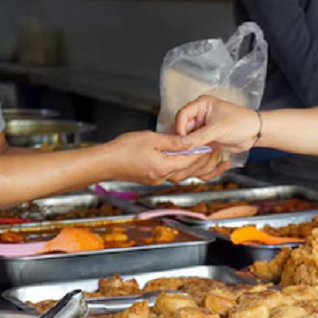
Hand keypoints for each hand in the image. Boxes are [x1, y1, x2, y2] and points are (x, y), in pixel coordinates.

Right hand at [106, 131, 228, 185]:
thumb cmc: (123, 149)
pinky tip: (182, 158)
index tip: (211, 143)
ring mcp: (157, 179)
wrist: (105, 162)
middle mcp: (163, 176)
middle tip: (211, 150)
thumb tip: (189, 141)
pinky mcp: (151, 178)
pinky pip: (171, 173)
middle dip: (201, 160)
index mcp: (164, 166)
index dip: (202, 151)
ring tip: (200, 154)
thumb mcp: (151, 139)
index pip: (190, 160)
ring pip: (181, 173)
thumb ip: (172, 141)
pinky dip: (180, 166)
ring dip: (191, 164)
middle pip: (188, 170)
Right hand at [174, 95, 261, 153]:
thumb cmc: (241, 123)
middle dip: (183, 138)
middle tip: (182, 150)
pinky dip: (193, 149)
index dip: (180, 128)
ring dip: (187, 145)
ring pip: (187, 137)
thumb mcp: (218, 129)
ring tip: (188, 154)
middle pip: (183, 126)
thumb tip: (182, 143)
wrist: (254, 133)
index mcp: (201, 104)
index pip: (182, 115)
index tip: (181, 140)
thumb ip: (199, 137)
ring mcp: (202, 126)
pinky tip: (194, 155)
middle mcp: (199, 114)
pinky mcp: (205, 137)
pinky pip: (195, 144)